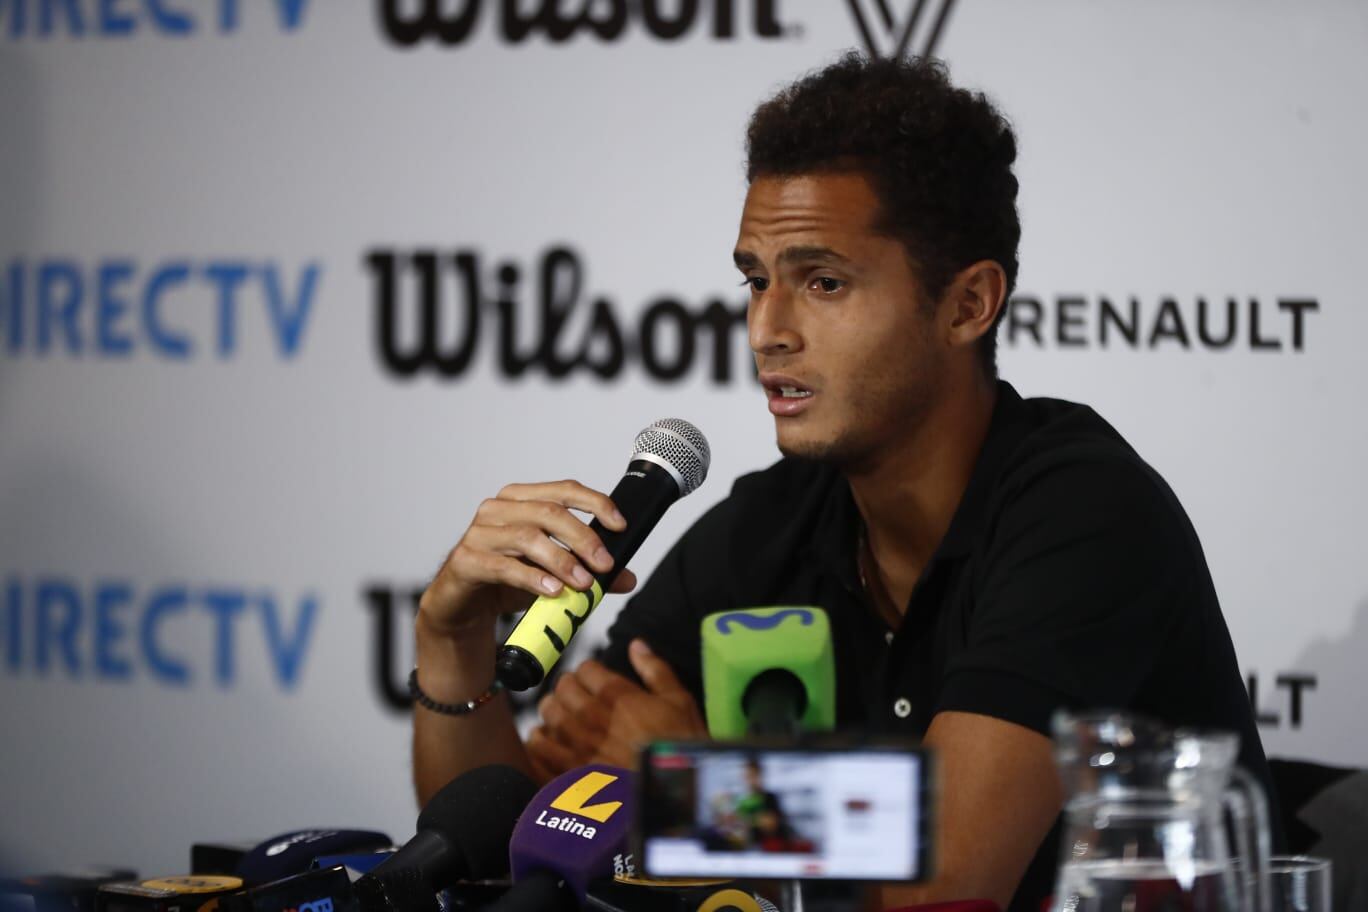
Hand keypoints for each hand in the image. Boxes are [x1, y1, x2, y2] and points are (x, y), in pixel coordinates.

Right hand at [417, 480, 639, 639]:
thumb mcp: (551, 574)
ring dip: (562, 561)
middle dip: (584, 538)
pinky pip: (504, 566)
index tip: (620, 525)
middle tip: (605, 564)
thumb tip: (627, 578)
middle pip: (549, 512)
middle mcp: (499, 508)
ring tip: (582, 582)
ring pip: (528, 537)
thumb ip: (587, 571)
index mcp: (521, 499)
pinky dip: (533, 578)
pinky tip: (552, 591)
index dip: (596, 503)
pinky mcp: (466, 560)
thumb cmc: (505, 580)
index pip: (564, 490)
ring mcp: (479, 532)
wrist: (461, 607)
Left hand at [527, 640, 706, 778]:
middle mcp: (592, 717)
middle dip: (570, 687)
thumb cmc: (679, 748)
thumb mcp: (679, 702)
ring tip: (562, 715)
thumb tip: (637, 645)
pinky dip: (540, 741)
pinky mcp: (568, 772)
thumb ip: (655, 671)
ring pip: (548, 714)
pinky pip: (540, 750)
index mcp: (618, 696)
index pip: (586, 669)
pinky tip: (547, 740)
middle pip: (563, 688)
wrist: (674, 797)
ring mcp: (577, 746)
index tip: (595, 679)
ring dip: (554, 710)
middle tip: (578, 695)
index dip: (590, 671)